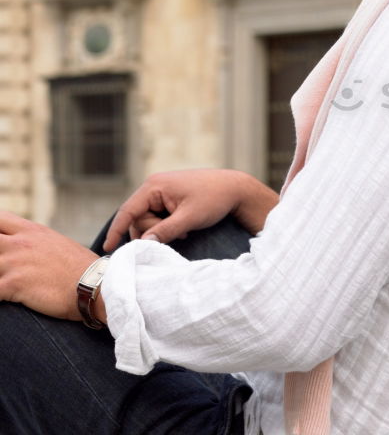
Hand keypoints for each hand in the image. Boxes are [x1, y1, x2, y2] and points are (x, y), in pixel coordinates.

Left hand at [0, 212, 97, 320]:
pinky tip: (7, 297)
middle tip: (6, 266)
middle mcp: (19, 244)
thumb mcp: (58, 243)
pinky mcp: (12, 285)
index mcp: (31, 231)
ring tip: (10, 284)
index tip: (3, 242)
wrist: (95, 285)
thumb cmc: (81, 268)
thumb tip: (27, 245)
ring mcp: (13, 263)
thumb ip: (36, 241)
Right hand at [104, 169, 278, 250]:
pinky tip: (184, 227)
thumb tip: (144, 243)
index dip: (116, 230)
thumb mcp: (190, 217)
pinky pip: (158, 217)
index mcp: (154, 186)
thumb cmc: (214, 199)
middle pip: (138, 219)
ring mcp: (160, 191)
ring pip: (148, 220)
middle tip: (181, 233)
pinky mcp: (168, 197)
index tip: (107, 248)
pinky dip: (167, 226)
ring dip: (162, 230)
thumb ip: (165, 231)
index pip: (127, 211)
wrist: (235, 188)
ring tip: (185, 229)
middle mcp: (153, 186)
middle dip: (155, 231)